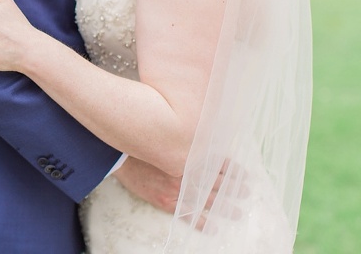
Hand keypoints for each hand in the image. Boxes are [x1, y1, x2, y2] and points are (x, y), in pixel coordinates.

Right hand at [115, 157, 243, 230]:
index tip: (244, 175)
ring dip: (222, 206)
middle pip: (214, 182)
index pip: (216, 163)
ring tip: (237, 212)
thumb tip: (207, 145)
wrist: (120, 157)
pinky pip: (186, 214)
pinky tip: (211, 226)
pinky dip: (200, 221)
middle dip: (232, 188)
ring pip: (205, 199)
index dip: (231, 170)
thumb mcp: (168, 140)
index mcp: (187, 156)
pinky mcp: (165, 201)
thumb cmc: (143, 145)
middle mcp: (184, 173)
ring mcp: (176, 189)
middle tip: (246, 192)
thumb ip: (187, 145)